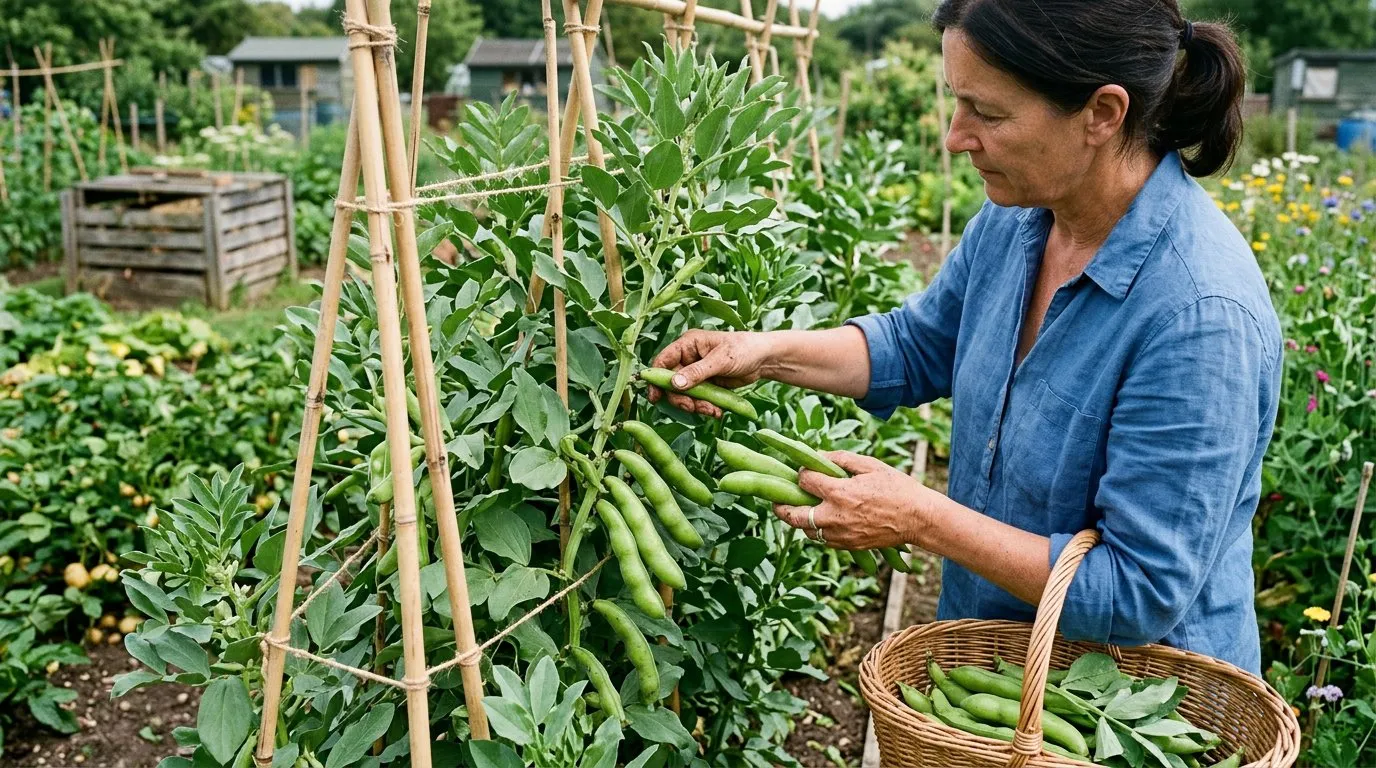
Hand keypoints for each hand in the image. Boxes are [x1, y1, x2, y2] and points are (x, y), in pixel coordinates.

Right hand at [648, 330, 774, 417]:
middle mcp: (689, 358)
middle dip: (681, 398)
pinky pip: (698, 400)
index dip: (656, 379)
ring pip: (685, 395)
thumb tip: (675, 384)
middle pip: (672, 383)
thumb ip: (697, 372)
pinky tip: (717, 411)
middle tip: (692, 408)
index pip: (663, 361)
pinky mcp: (706, 386)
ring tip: (712, 410)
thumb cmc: (744, 349)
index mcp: (688, 344)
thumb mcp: (721, 360)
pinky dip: (705, 407)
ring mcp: (697, 373)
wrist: (764, 359)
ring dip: (695, 405)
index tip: (655, 396)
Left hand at [773, 451, 942, 550]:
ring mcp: (840, 534)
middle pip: (794, 515)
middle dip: (780, 507)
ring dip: (799, 520)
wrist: (918, 519)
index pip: (805, 481)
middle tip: (775, 500)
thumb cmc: (897, 488)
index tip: (802, 470)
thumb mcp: (870, 465)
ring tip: (798, 509)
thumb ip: (841, 459)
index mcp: (840, 492)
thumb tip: (818, 455)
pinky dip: (816, 531)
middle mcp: (835, 516)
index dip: (800, 473)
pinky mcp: (848, 545)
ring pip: (806, 531)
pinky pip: (823, 540)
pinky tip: (819, 521)